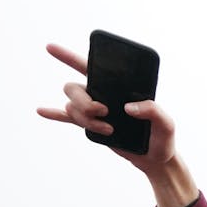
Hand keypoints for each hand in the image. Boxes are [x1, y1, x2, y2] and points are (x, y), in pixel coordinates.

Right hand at [37, 44, 177, 175]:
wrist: (155, 159)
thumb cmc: (162, 137)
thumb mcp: (166, 124)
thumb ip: (154, 111)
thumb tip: (128, 108)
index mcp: (118, 85)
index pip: (90, 66)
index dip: (69, 56)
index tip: (50, 48)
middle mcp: (102, 93)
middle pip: (74, 88)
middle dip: (84, 101)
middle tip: (104, 112)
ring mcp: (94, 110)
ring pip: (72, 106)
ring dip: (85, 119)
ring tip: (108, 130)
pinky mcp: (91, 126)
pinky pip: (67, 118)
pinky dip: (54, 114)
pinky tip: (41, 110)